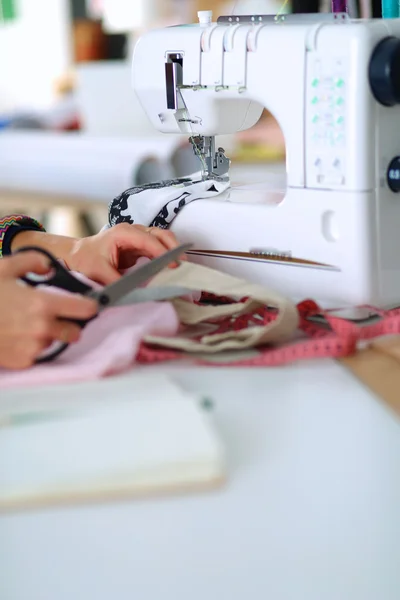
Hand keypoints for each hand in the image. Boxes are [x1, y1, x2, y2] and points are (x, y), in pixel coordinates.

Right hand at [0, 252, 96, 369]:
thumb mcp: (4, 267)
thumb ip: (32, 262)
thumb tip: (47, 266)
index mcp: (43, 304)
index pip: (84, 309)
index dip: (89, 305)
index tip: (89, 304)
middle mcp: (42, 329)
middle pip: (74, 332)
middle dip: (70, 324)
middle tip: (57, 316)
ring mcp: (32, 348)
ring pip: (54, 342)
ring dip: (49, 335)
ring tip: (28, 324)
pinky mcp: (21, 362)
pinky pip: (37, 354)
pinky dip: (32, 347)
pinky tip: (17, 335)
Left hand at [65, 223, 183, 284]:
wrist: (77, 255)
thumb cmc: (84, 260)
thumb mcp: (97, 273)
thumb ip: (117, 282)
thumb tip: (134, 293)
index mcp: (122, 233)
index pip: (149, 240)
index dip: (163, 252)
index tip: (174, 266)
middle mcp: (133, 231)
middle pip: (160, 234)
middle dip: (174, 248)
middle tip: (183, 265)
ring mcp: (138, 236)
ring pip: (163, 238)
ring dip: (173, 251)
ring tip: (182, 266)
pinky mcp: (140, 245)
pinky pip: (159, 247)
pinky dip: (168, 255)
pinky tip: (172, 267)